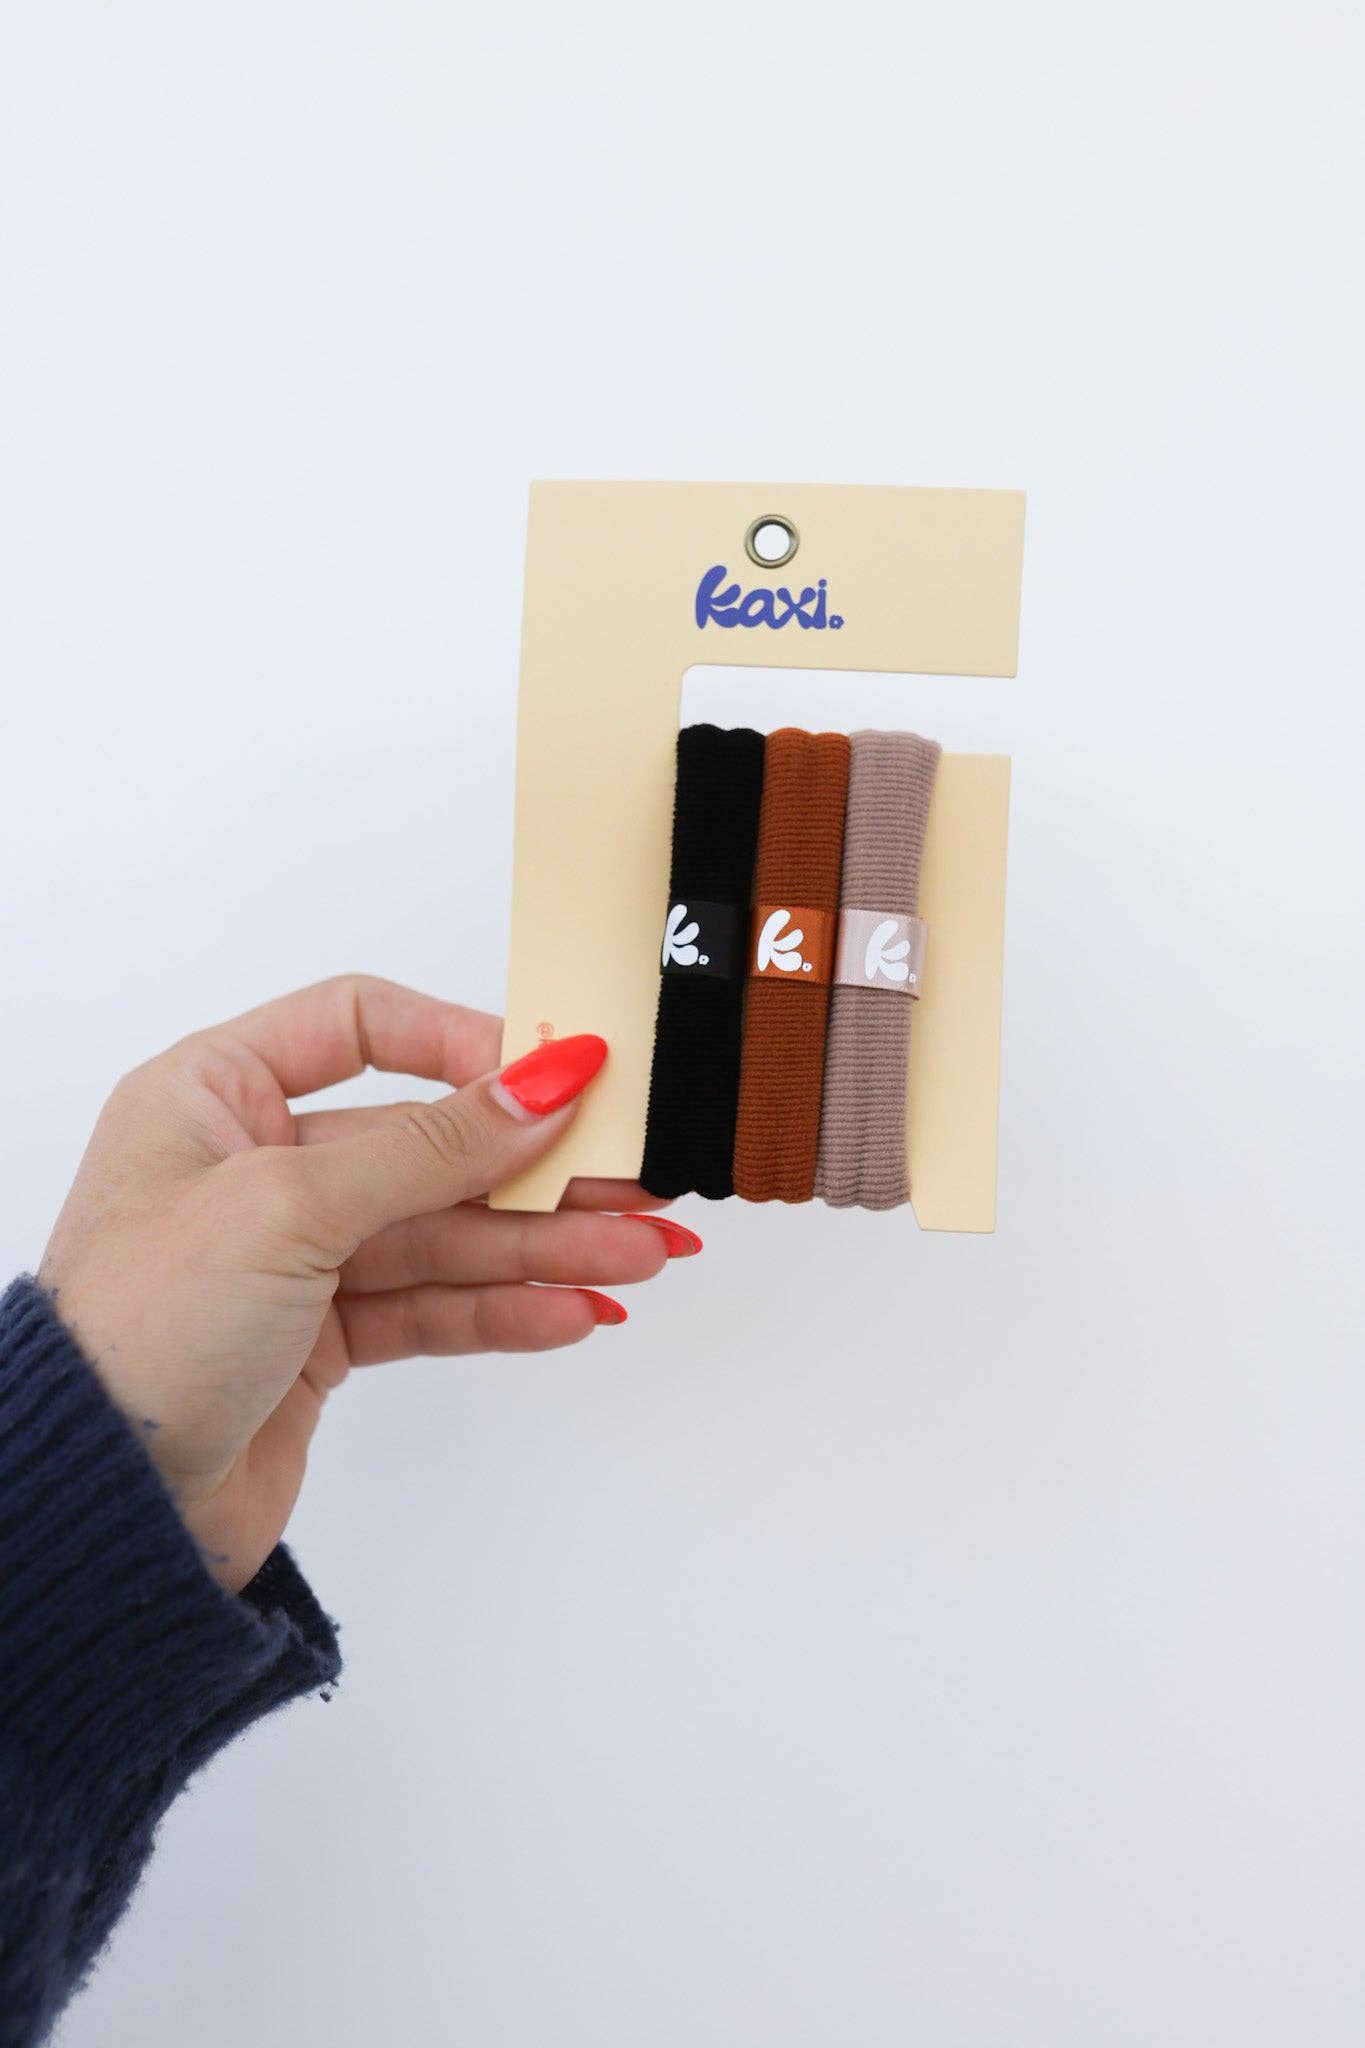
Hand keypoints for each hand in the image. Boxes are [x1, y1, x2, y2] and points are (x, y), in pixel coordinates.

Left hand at [39, 976, 697, 1592]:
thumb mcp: (290, 1206)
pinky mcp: (319, 1340)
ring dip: (546, 1247)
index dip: (463, 1044)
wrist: (94, 1505)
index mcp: (213, 1095)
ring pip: (444, 1234)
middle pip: (426, 1144)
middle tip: (636, 1182)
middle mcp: (252, 1165)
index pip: (360, 1027)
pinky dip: (504, 1310)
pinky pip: (432, 1307)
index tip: (557, 1074)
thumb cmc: (135, 1331)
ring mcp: (290, 1256)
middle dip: (537, 1169)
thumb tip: (542, 1082)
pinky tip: (576, 1311)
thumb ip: (429, 1147)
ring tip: (642, 1255)